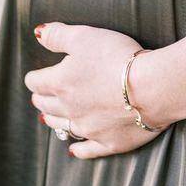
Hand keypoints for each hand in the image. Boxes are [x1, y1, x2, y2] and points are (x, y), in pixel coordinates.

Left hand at [24, 22, 171, 159]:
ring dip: (53, 121)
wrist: (151, 87)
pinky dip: (78, 150)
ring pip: (62, 127)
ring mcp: (88, 128)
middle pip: (46, 106)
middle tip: (40, 95)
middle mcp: (69, 109)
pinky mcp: (108, 142)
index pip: (36, 82)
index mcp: (60, 83)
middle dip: (41, 99)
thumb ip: (58, 35)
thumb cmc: (117, 57)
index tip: (36, 76)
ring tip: (48, 118)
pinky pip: (88, 150)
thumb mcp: (84, 36)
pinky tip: (73, 150)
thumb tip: (38, 34)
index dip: (35, 77)